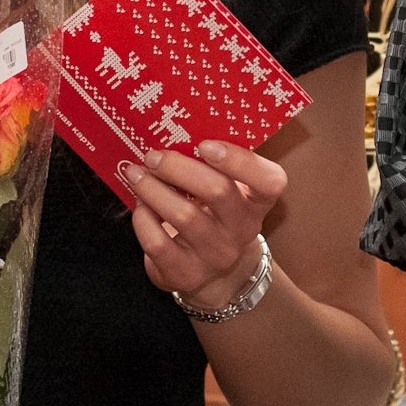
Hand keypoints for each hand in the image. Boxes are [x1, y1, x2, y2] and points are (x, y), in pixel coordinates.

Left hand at [124, 140, 286, 309]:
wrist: (215, 275)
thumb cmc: (215, 216)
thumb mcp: (228, 191)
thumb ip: (213, 164)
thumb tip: (173, 130)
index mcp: (257, 201)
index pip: (269, 181)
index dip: (239, 160)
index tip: (205, 145)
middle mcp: (243, 229)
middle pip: (217, 191)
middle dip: (177, 167)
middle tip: (153, 156)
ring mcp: (216, 255)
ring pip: (183, 215)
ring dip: (152, 189)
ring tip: (136, 174)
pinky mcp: (187, 274)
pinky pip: (159, 243)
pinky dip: (143, 219)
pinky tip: (140, 207)